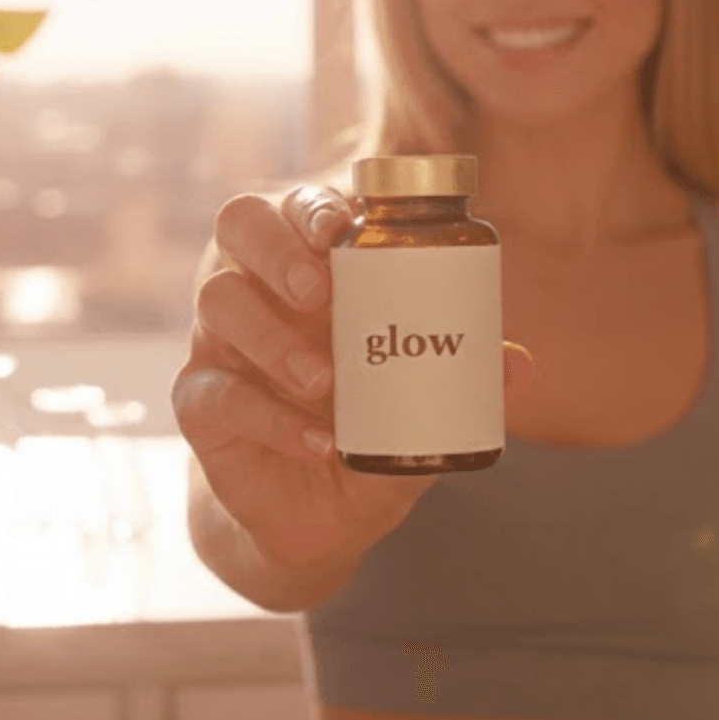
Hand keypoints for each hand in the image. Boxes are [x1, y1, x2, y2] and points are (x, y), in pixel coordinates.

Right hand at [173, 183, 534, 572]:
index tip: (341, 228)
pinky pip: (213, 393)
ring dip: (273, 336)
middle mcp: (259, 287)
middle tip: (319, 292)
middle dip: (276, 248)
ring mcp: (222, 341)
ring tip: (324, 379)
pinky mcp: (200, 403)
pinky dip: (269, 415)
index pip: (297, 206)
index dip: (313, 206)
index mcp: (312, 263)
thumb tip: (518, 364)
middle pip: (239, 225)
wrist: (320, 513)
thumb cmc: (372, 426)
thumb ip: (462, 377)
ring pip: (219, 301)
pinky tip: (317, 439)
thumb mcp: (422, 400)